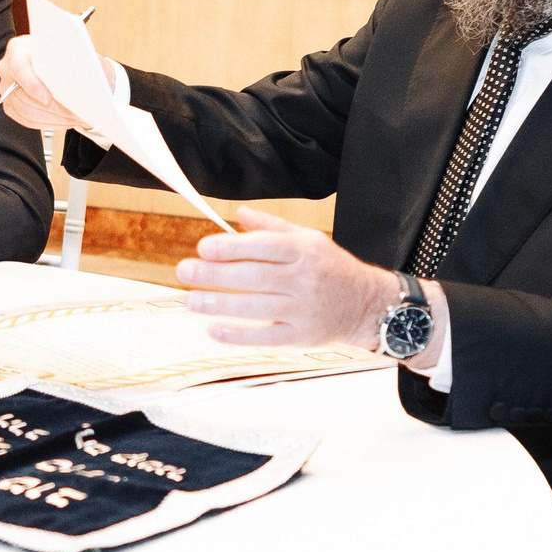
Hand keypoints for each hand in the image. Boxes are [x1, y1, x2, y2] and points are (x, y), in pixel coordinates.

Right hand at [0, 35, 112, 133]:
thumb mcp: (65, 49)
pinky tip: (65, 121)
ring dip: (54, 118)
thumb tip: (82, 76)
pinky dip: (48, 123)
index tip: (48, 99)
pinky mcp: (11, 104)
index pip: (19, 68)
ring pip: (27, 111)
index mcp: (18, 49)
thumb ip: (68, 58)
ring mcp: (6, 89)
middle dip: (53, 108)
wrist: (51, 58)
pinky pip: (27, 120)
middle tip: (74, 112)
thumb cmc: (58, 51)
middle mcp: (7, 68)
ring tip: (75, 118)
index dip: (32, 85)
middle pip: (25, 95)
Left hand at [177, 206, 402, 348]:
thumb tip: (239, 214)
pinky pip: (267, 337)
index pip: (265, 247)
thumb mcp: (309, 239)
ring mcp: (304, 310)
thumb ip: (272, 227)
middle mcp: (305, 279)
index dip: (233, 247)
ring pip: (257, 308)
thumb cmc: (331, 268)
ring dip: (221, 305)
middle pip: (255, 277)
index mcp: (304, 251)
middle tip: (185, 272)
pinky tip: (213, 330)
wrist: (367, 305)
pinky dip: (239, 336)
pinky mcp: (302, 336)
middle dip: (216, 275)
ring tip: (191, 301)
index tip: (204, 248)